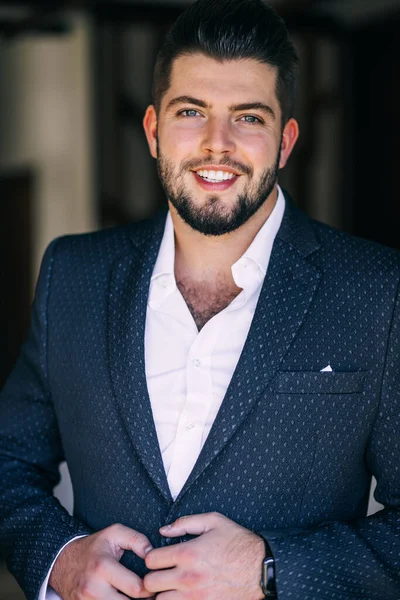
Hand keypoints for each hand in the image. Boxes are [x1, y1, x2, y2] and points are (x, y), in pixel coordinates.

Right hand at [49, 523, 153, 598]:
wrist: (63, 562)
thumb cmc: (93, 547)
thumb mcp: (114, 533)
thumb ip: (136, 539)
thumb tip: (151, 555)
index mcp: (103, 567)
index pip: (136, 588)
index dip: (150, 588)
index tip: (153, 584)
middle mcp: (93, 588)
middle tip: (149, 594)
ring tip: (136, 597)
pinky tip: (123, 598)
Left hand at [144, 512, 264, 599]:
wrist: (262, 569)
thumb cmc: (238, 542)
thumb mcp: (214, 521)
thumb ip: (185, 523)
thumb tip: (163, 530)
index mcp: (187, 553)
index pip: (151, 560)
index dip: (152, 557)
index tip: (159, 558)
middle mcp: (188, 577)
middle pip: (150, 584)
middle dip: (153, 578)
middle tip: (161, 574)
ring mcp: (195, 597)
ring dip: (163, 594)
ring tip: (171, 587)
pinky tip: (182, 595)